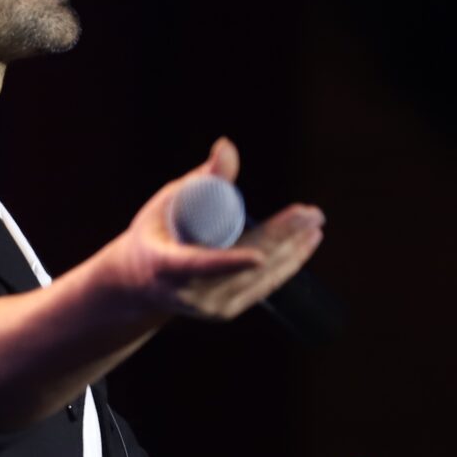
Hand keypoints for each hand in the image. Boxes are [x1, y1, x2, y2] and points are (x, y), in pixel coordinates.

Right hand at [102, 137, 324, 321]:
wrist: (141, 283)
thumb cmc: (155, 232)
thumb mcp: (169, 202)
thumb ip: (203, 179)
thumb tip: (228, 146)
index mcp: (167, 266)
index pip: (200, 265)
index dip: (229, 262)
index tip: (258, 257)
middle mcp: (190, 294)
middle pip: (242, 268)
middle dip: (279, 239)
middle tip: (310, 213)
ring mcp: (211, 307)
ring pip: (259, 278)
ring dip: (292, 249)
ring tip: (315, 223)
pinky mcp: (228, 310)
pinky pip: (263, 286)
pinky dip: (288, 263)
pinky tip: (307, 243)